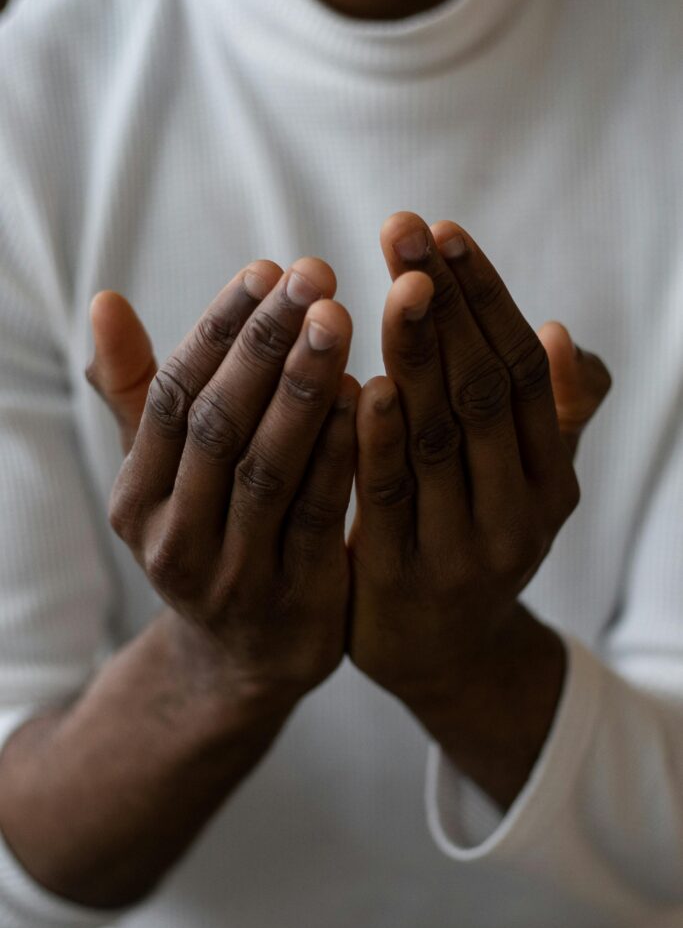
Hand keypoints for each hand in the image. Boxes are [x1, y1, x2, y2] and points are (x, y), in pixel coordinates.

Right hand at [87, 257, 358, 703]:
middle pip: (218, 425)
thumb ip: (139, 395)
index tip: (266, 269)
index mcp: (136, 499)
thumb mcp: (164, 478)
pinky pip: (318, 515)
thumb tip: (103, 303)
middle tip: (314, 275)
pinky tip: (368, 396)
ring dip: (303, 388)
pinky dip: (339, 453)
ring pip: (266, 468)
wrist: (245, 658)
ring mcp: (232, 576)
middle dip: (265, 345)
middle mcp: (172, 539)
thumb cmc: (211, 535)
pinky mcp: (295, 599)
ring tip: (339, 320)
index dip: (219, 330)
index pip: (173, 398)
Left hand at [348, 213, 609, 800]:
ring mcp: (464, 548)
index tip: (445, 232)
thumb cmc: (476, 540)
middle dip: (445, 305)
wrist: (446, 658)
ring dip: (419, 354)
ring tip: (396, 283)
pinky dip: (379, 439)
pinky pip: (391, 499)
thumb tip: (564, 335)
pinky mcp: (403, 580)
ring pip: (442, 437)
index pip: (525, 370)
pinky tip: (362, 382)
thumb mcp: (528, 484)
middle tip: (404, 229)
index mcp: (551, 476)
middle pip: (485, 390)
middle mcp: (519, 510)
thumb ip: (550, 416)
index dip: (487, 298)